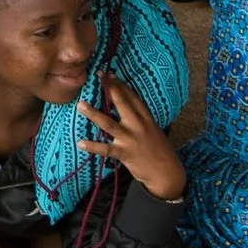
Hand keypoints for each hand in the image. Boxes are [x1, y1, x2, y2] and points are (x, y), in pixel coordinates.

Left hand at [79, 78, 185, 201]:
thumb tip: (125, 106)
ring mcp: (130, 139)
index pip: (132, 97)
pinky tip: (80, 142)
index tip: (110, 74)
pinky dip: (93, 146)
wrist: (167, 173)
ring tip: (80, 105)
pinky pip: (106, 149)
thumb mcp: (153, 130)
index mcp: (146, 119)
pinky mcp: (125, 154)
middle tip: (98, 77)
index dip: (121, 85)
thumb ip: (140, 119)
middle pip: (122, 104)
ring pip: (109, 124)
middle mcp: (138, 126)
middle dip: (109, 89)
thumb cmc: (158, 150)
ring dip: (94, 114)